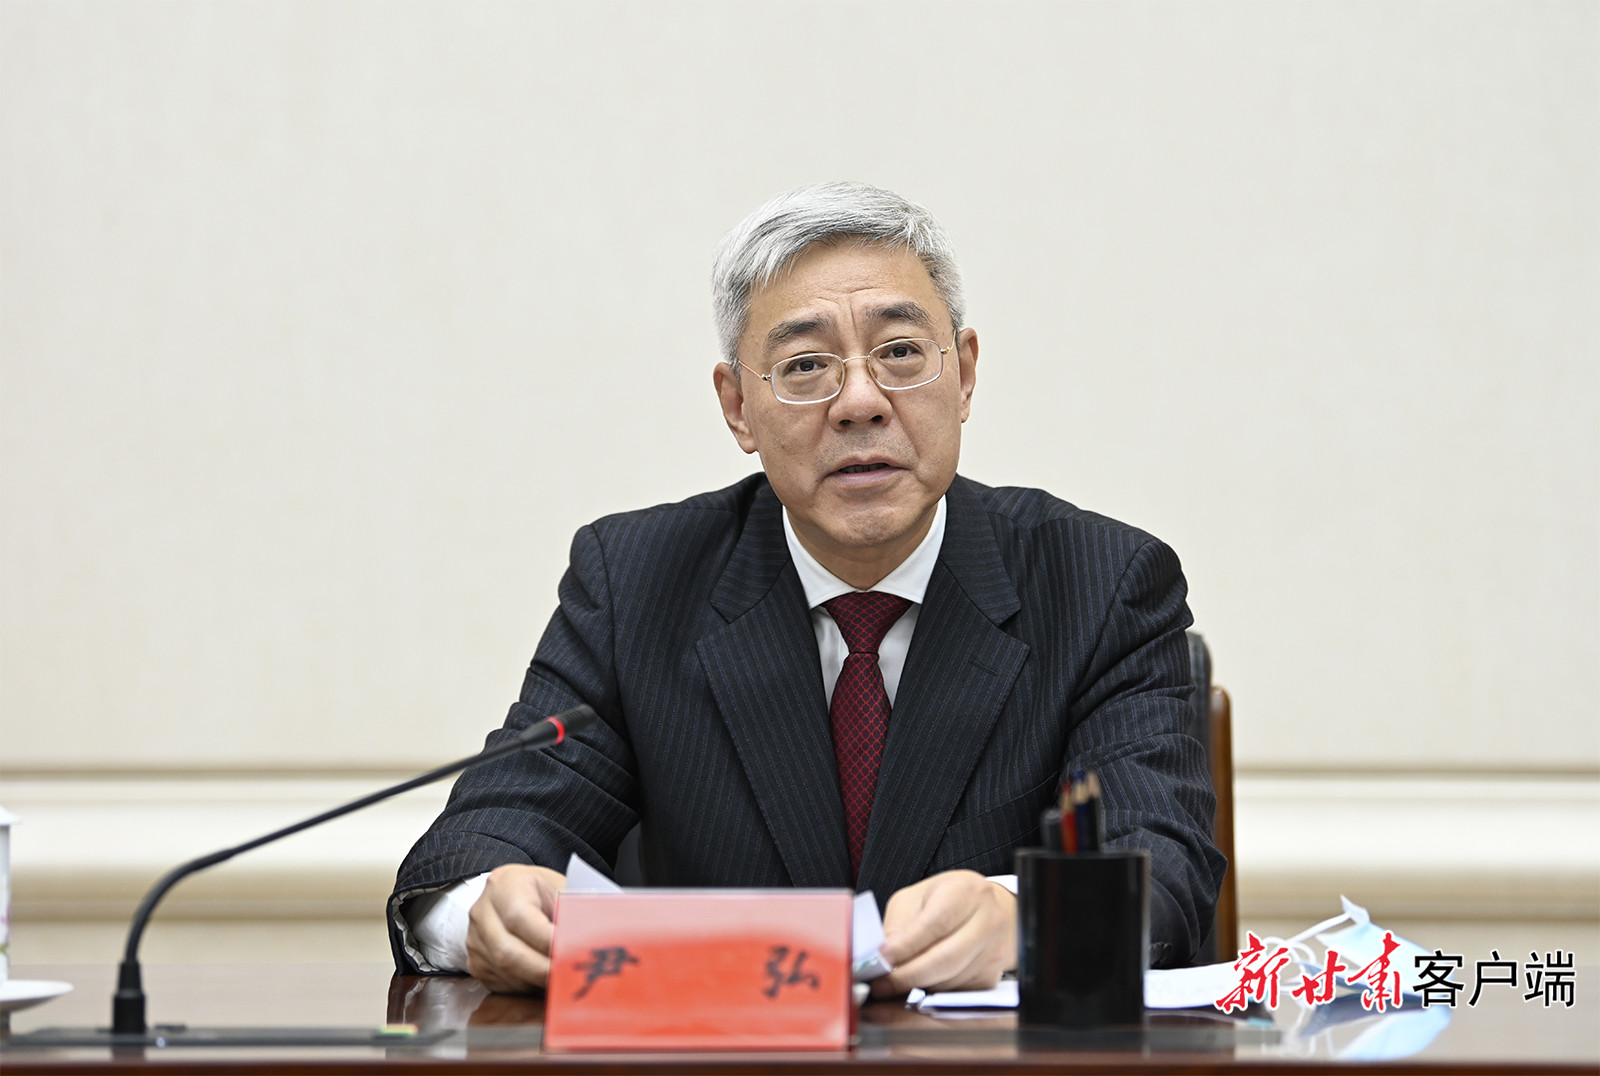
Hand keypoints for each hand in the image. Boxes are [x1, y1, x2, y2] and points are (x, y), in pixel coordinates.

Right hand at [465, 864, 565, 992]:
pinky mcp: (476, 963)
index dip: (547, 940)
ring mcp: (474, 940)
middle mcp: (482, 913)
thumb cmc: (538, 892)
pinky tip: (543, 980)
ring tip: (562, 979)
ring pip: (505, 971)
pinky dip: (527, 986)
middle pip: (508, 952)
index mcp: (504, 886)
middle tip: (569, 975)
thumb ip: (566, 910)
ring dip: (537, 981)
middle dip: (543, 969)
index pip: (520, 918)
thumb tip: (582, 939)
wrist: (509, 894)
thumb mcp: (555, 888)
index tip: (571, 952)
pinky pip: (501, 983)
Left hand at [871, 870, 1016, 996]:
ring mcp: (994, 951)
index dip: (906, 946)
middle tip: (881, 985)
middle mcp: (988, 921)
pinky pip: (957, 993)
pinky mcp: (992, 976)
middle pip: (947, 958)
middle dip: (909, 975)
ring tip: (894, 986)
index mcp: (966, 892)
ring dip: (918, 988)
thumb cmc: (947, 900)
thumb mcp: (917, 898)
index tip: (881, 959)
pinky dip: (932, 994)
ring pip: (951, 981)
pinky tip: (918, 987)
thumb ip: (900, 925)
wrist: (988, 909)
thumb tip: (881, 959)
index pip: (936, 924)